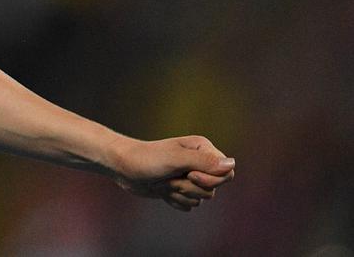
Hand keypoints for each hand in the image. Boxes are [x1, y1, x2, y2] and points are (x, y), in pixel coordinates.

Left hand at [110, 135, 234, 210]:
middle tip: (170, 177)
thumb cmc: (146, 159)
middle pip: (214, 189)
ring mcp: (190, 176)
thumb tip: (231, 165)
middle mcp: (200, 162)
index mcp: (203, 149)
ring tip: (163, 182)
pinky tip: (161, 189)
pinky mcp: (181, 189)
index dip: (210, 179)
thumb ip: (203, 162)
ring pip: (201, 199)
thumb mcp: (175, 159)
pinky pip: (189, 205)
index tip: (190, 175)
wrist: (123, 167)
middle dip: (190, 188)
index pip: (226, 173)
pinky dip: (175, 201)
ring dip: (180, 194)